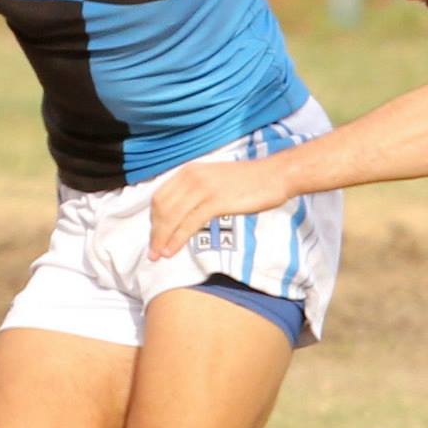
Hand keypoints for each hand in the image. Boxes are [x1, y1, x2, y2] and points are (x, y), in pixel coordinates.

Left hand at [147, 154, 296, 259]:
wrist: (275, 175)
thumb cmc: (248, 181)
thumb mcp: (214, 180)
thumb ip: (196, 191)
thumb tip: (181, 212)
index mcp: (189, 171)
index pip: (160, 197)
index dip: (153, 220)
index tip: (153, 236)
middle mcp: (191, 177)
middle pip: (162, 208)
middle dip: (154, 233)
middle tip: (152, 252)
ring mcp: (203, 188)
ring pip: (172, 217)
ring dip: (162, 239)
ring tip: (158, 256)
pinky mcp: (216, 201)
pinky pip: (189, 223)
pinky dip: (177, 239)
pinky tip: (172, 251)